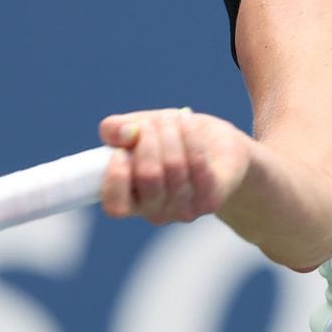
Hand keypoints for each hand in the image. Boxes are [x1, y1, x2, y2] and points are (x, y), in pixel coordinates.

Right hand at [98, 108, 251, 223]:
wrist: (216, 148)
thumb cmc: (168, 141)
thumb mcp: (136, 129)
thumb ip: (115, 129)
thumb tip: (124, 133)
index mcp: (129, 201)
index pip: (115, 206)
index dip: (116, 177)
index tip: (121, 151)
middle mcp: (154, 213)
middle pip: (149, 176)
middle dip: (149, 139)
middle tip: (153, 122)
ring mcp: (183, 210)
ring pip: (174, 167)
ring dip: (171, 133)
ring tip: (171, 118)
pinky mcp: (210, 200)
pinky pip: (198, 164)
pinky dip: (190, 136)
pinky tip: (187, 120)